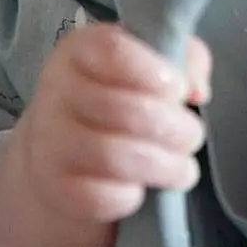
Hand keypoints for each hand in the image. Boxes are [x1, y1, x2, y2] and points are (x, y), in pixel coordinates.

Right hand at [11, 23, 210, 223]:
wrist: (66, 145)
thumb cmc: (124, 93)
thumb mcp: (156, 61)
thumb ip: (186, 59)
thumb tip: (197, 90)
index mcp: (82, 49)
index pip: (113, 50)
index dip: (154, 72)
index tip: (179, 90)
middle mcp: (57, 90)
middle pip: (123, 109)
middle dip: (174, 129)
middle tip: (192, 136)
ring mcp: (49, 140)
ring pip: (112, 155)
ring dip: (163, 166)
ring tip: (183, 169)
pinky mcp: (52, 186)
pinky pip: (97, 196)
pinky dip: (129, 197)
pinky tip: (141, 188)